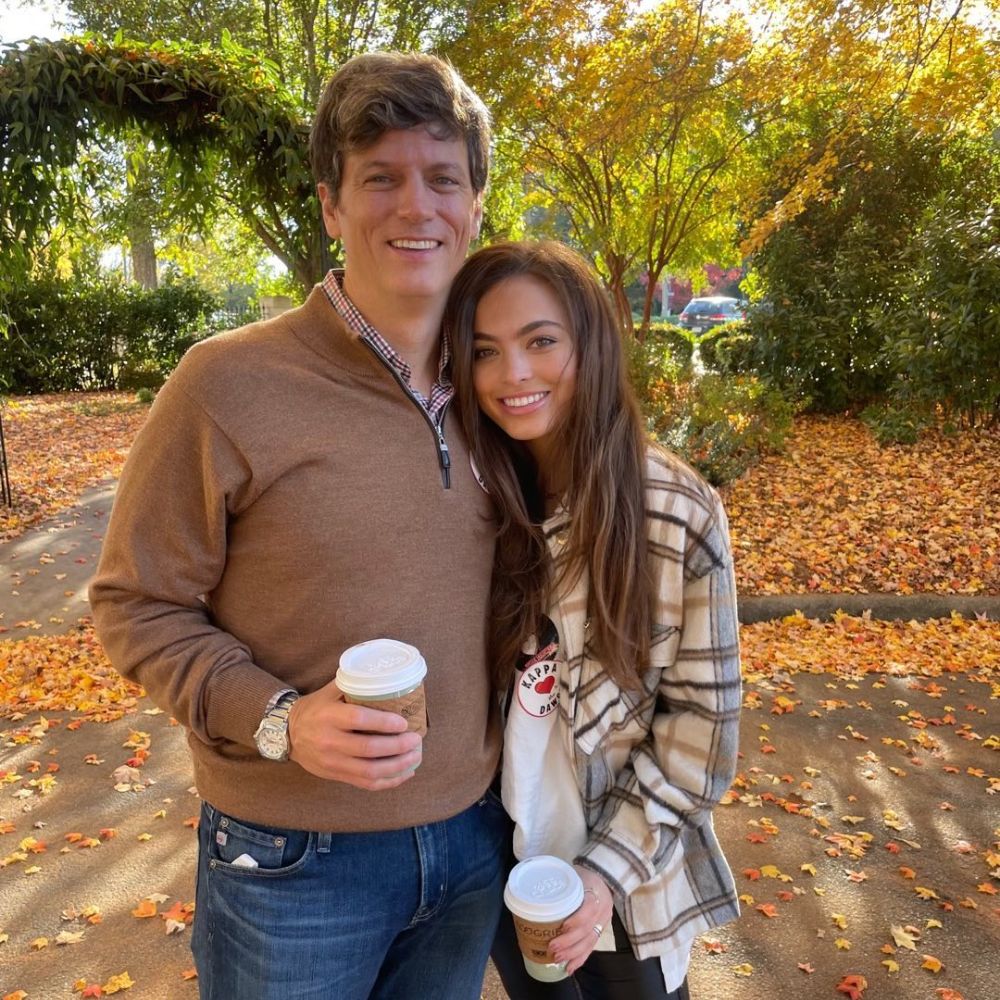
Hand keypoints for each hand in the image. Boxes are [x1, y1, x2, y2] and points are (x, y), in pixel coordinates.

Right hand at [287, 677, 421, 789]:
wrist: (288, 733)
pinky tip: (406, 772)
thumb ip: (355, 683)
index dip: (384, 722)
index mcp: (329, 716)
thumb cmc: (316, 707)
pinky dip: (389, 781)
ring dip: (398, 765)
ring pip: (370, 771)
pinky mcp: (336, 776)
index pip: (359, 720)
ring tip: (415, 756)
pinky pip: (366, 784)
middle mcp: (329, 741)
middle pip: (369, 749)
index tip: (404, 722)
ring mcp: (332, 762)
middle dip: (398, 746)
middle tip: (415, 739)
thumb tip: (387, 675)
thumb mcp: (330, 690)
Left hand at [549, 868, 614, 974]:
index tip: (562, 927)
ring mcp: (602, 921)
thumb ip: (559, 882)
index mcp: (595, 892)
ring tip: (557, 959)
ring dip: (572, 953)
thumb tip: (532, 890)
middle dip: (569, 942)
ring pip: (589, 942)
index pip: (589, 909)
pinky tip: (570, 967)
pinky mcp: (600, 930)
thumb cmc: (585, 874)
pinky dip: (580, 959)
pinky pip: (591, 947)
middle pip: (587, 929)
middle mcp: (602, 909)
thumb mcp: (574, 874)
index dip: (576, 920)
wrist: (606, 876)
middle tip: (552, 948)